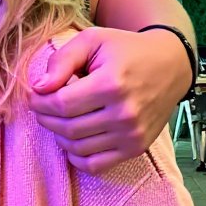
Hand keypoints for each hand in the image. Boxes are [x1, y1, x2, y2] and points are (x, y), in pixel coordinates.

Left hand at [29, 26, 189, 171]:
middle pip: (67, 127)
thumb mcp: (93, 41)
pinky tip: (75, 139)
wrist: (171, 65)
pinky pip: (95, 165)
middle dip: (46, 118)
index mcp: (111, 84)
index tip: (35, 95)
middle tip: (43, 107)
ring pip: (77, 147)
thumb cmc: (127, 50)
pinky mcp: (136, 148)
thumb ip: (62, 60)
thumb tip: (38, 87)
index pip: (60, 104)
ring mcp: (131, 134)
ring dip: (60, 135)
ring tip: (60, 119)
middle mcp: (124, 114)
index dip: (39, 102)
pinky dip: (77, 156)